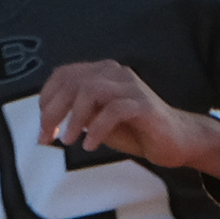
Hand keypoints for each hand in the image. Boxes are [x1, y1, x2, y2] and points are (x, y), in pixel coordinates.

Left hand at [36, 59, 219, 180]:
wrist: (176, 142)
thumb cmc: (136, 131)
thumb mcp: (98, 121)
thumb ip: (77, 114)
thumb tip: (46, 119)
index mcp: (103, 72)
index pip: (64, 75)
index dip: (46, 98)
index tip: (43, 127)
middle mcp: (116, 73)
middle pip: (73, 83)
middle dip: (53, 112)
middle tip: (46, 138)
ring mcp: (132, 88)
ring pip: (91, 91)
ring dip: (73, 118)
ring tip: (66, 141)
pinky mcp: (144, 106)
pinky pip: (114, 111)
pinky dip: (96, 129)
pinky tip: (90, 146)